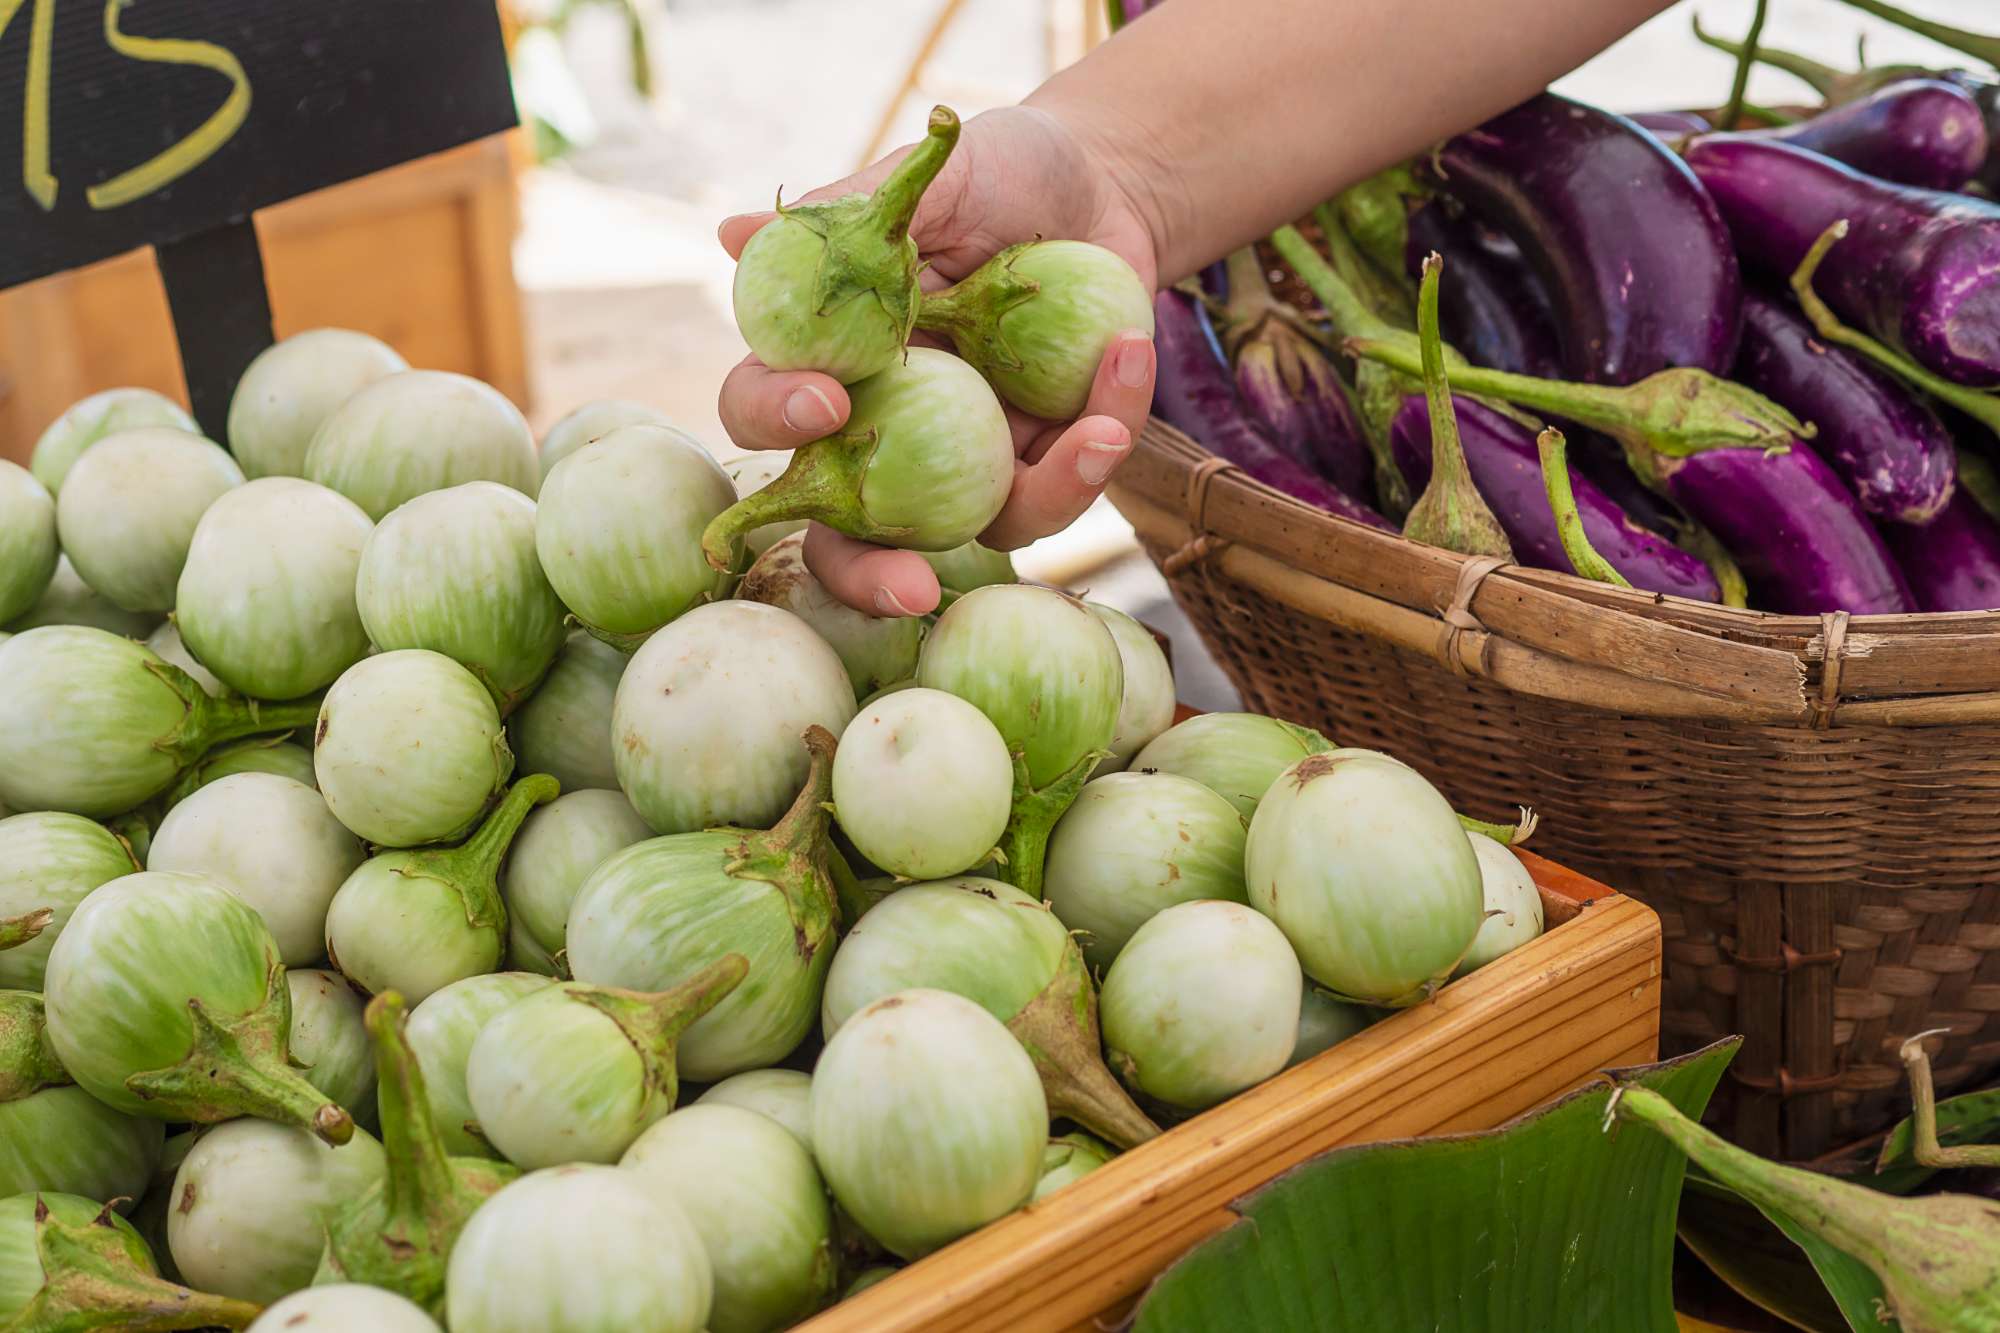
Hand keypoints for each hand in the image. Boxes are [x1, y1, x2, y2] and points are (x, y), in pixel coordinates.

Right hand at [717, 105, 1159, 616]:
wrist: (1103, 186)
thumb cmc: (997, 175)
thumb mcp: (931, 183)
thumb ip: (847, 215)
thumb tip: (734, 234)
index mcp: (830, 361)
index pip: (764, 408)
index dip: (777, 418)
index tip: (828, 403)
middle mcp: (883, 428)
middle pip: (843, 535)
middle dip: (868, 576)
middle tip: (913, 588)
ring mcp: (965, 459)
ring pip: (977, 531)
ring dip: (1047, 495)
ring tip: (1102, 431)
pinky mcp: (1043, 463)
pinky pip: (1064, 485)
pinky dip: (1103, 437)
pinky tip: (1127, 357)